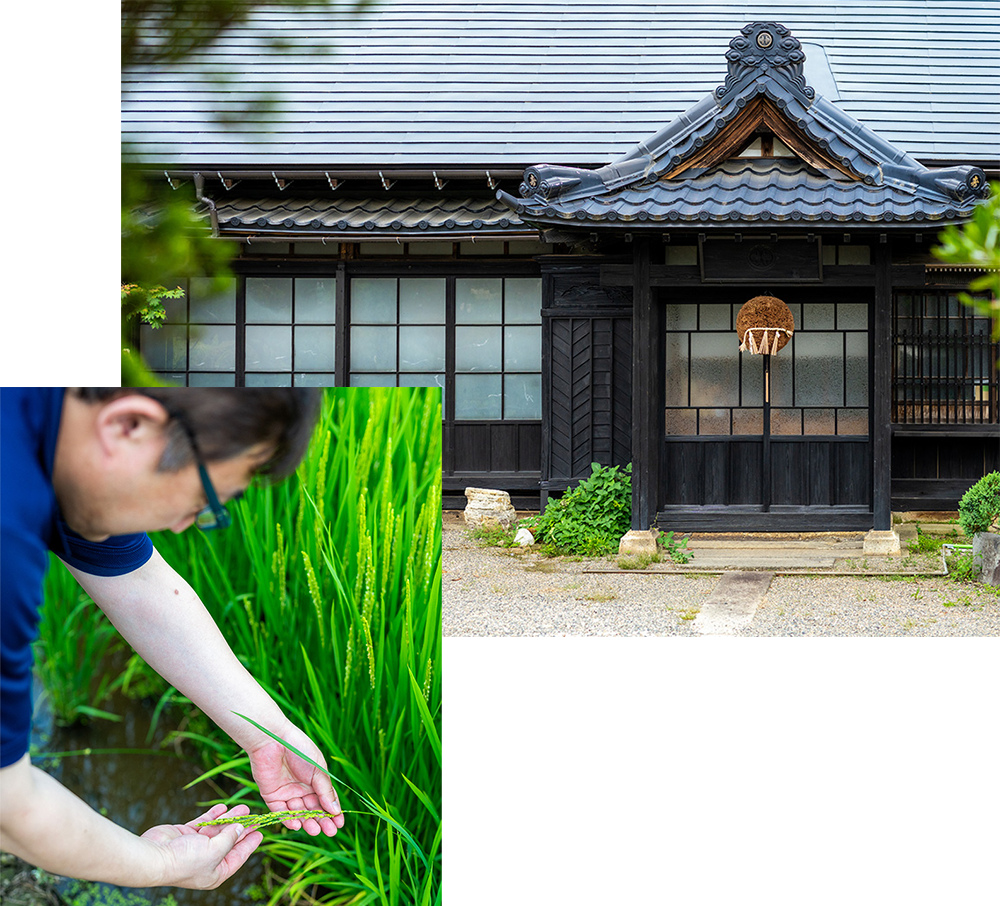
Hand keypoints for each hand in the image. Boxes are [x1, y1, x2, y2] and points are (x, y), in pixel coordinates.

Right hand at [140, 803, 261, 889]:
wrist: (154, 856)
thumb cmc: (184, 860)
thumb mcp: (215, 850)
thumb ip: (230, 838)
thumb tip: (240, 828)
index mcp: (215, 873)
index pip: (238, 857)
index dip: (250, 844)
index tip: (261, 832)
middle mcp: (207, 861)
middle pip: (229, 842)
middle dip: (241, 828)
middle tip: (254, 816)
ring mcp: (196, 847)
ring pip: (218, 830)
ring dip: (229, 819)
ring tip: (242, 807)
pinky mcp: (186, 835)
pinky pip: (204, 824)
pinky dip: (213, 816)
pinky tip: (222, 807)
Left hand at [247, 722, 344, 836]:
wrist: (272, 740)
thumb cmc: (299, 749)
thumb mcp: (317, 770)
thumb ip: (325, 791)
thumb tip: (336, 810)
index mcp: (315, 779)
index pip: (326, 799)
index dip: (333, 812)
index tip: (340, 823)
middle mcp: (302, 787)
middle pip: (313, 809)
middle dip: (322, 820)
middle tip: (330, 832)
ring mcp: (287, 792)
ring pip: (299, 813)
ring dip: (307, 822)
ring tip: (315, 830)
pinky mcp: (272, 796)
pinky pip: (281, 813)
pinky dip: (289, 820)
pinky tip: (297, 825)